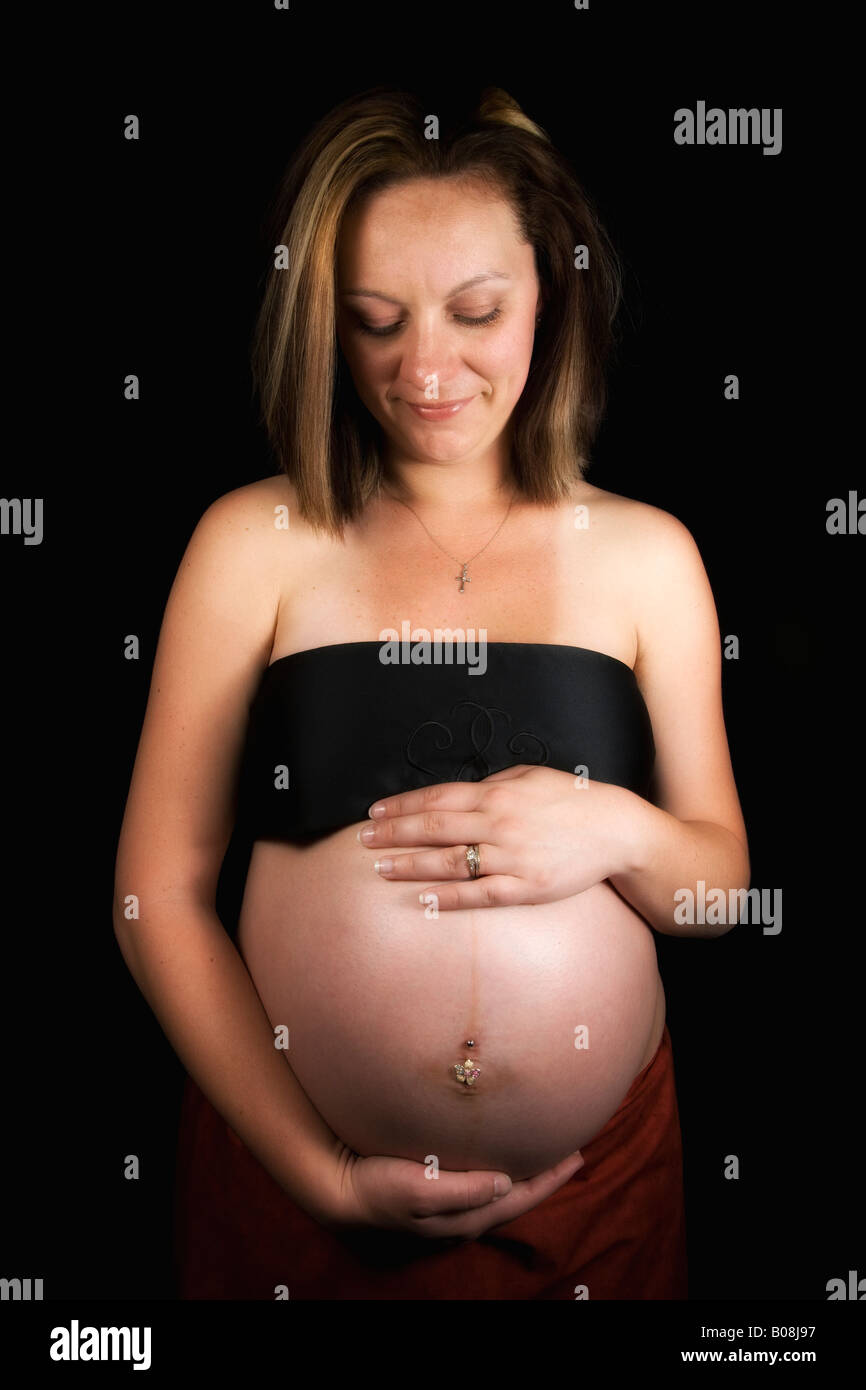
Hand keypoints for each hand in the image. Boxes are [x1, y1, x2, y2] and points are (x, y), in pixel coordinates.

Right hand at [320, 1144, 585, 1240]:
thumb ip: (464, 1189)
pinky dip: (499, 1170)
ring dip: (523, 1173)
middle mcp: (463, 1214)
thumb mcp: (421, 1188)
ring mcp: (450, 1205)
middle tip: (570, 1152)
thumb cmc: (379, 1186)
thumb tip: (505, 1183)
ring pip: (499, 1191)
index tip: (578, 1156)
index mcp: (466, 1214)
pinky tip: (498, 1155)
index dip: (550, 1179)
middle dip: (544, 1177)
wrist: (341, 1190)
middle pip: (516, 1196)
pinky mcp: (436, 1191)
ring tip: (542, 1153)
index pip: (520, 1197)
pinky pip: (480, 1182)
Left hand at [360, 764, 639, 909]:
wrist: (616, 830)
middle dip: (393, 834)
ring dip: (410, 865)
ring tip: (380, 869)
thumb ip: (492, 783)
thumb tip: (456, 793)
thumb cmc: (572, 799)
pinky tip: (423, 898)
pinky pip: (479, 894)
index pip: (436, 799)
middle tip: (362, 840)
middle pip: (433, 829)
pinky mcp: (526, 888)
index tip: (374, 811)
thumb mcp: (530, 775)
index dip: (401, 805)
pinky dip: (448, 897)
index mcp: (497, 793)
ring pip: (449, 863)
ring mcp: (511, 858)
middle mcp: (498, 824)